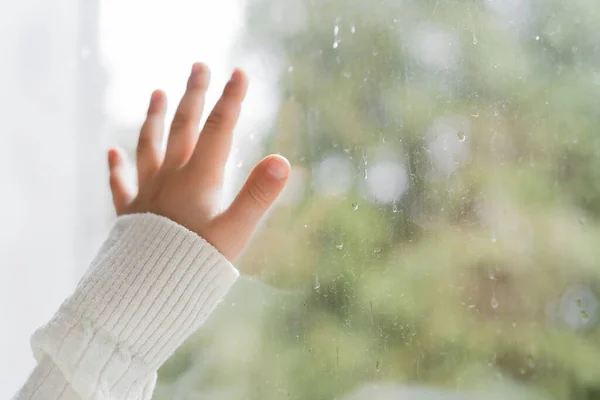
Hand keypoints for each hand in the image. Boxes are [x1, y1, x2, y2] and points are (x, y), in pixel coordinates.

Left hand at [106, 63, 289, 260]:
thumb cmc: (194, 266)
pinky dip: (115, 168)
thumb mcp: (235, 232)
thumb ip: (258, 195)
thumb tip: (282, 160)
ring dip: (154, 118)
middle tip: (199, 66)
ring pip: (149, 146)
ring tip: (156, 93)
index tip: (239, 73)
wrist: (145, 294)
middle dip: (194, 95)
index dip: (231, 100)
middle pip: (183, 127)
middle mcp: (170, 178)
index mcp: (198, 179)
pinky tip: (111, 153)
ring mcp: (147, 194)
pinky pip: (121, 184)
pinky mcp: (130, 215)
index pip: (218, 130)